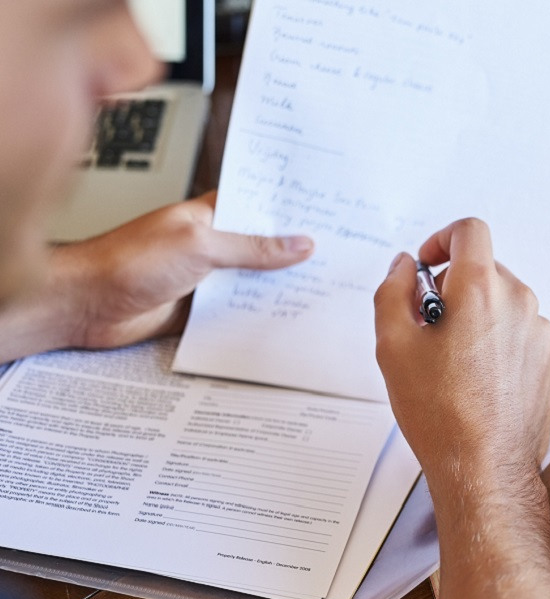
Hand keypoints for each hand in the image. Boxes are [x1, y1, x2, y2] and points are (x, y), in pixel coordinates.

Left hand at [56, 191, 312, 348]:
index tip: (328, 212)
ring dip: (280, 287)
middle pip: (264, 247)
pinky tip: (286, 318)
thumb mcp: (199, 245)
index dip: (292, 209)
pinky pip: (238, 310)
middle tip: (339, 255)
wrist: (86, 305)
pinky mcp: (200, 308)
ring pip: (255, 281)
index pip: (260, 205)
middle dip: (296, 253)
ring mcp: (207, 277)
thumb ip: (252, 248)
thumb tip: (298, 244)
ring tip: (324, 289)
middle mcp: (211, 244)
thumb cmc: (126, 262)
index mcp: (209, 214)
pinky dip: (259, 315)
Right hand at [374, 217, 549, 486]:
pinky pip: (520, 333)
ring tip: (451, 361)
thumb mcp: (393, 346)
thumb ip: (392, 291)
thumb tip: (403, 267)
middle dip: (453, 287)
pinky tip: (476, 379)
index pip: (469, 230)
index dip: (442, 239)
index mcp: (482, 291)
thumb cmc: (441, 414)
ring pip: (503, 303)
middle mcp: (520, 304)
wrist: (485, 468)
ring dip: (476, 316)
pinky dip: (497, 342)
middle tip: (427, 327)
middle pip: (485, 269)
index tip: (427, 265)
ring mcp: (541, 333)